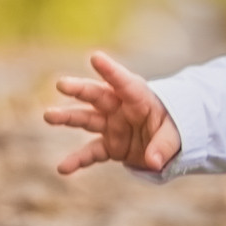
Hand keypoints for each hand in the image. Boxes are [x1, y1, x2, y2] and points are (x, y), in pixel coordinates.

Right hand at [43, 51, 180, 174]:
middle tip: (62, 84)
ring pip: (86, 118)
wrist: (168, 142)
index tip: (95, 57)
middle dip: (80, 89)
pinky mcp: (109, 145)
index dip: (111, 71)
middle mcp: (121, 108)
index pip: (126, 83)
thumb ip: (163, 146)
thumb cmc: (174, 128)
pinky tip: (63, 168)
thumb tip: (153, 162)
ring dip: (68, 117)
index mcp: (141, 98)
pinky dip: (78, 160)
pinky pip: (91, 152)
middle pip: (98, 95)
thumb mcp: (176, 135)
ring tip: (49, 115)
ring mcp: (112, 126)